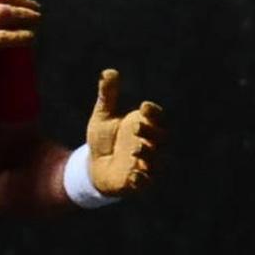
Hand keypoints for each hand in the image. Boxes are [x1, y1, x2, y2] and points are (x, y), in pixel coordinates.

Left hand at [84, 69, 162, 195]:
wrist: (93, 166)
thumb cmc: (103, 139)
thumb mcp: (102, 117)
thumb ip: (108, 96)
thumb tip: (108, 71)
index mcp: (144, 126)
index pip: (157, 118)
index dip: (154, 113)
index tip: (144, 106)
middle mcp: (149, 145)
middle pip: (161, 138)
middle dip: (151, 133)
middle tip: (136, 127)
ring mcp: (145, 164)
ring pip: (157, 161)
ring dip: (149, 156)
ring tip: (136, 150)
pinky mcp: (137, 182)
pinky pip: (146, 183)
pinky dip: (142, 180)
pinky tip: (133, 174)